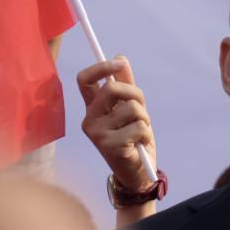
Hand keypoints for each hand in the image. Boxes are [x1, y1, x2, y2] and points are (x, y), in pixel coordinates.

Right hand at [77, 56, 156, 192]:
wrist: (138, 172)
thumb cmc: (134, 139)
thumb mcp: (131, 109)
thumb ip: (125, 85)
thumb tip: (120, 57)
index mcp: (92, 108)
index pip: (84, 80)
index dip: (101, 67)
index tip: (119, 64)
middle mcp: (89, 119)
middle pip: (111, 89)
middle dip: (136, 94)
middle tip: (142, 109)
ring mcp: (97, 134)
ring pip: (132, 108)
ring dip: (144, 119)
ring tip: (139, 133)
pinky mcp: (110, 146)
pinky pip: (139, 126)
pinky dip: (146, 134)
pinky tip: (138, 146)